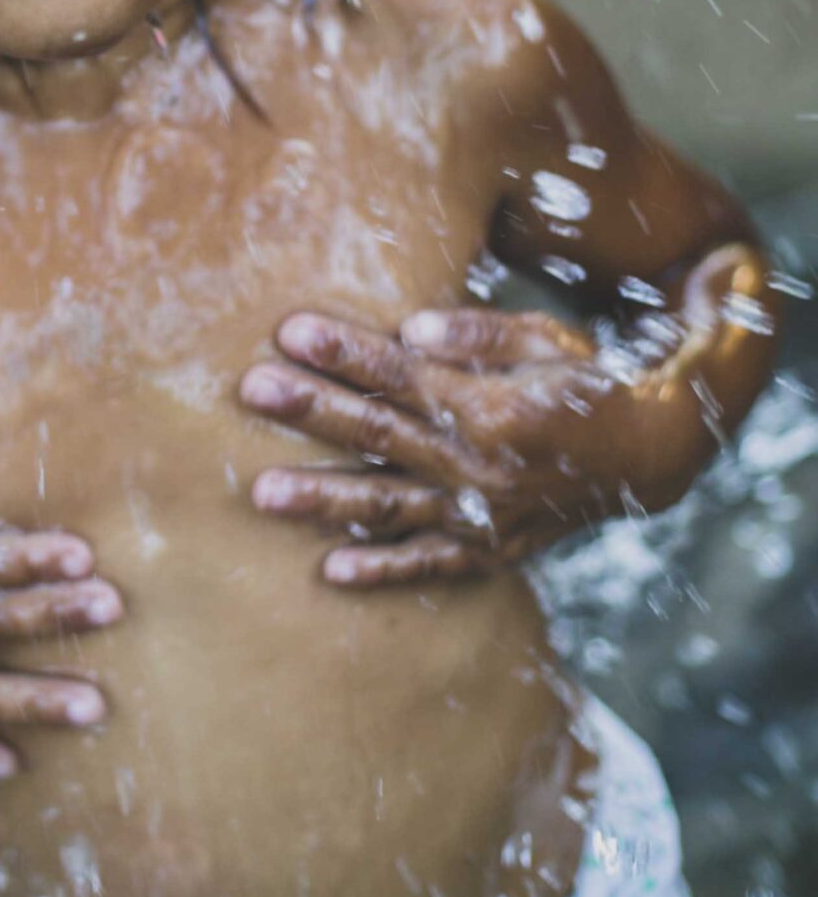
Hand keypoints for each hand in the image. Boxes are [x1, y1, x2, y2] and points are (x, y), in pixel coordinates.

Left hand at [238, 306, 702, 587]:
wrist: (646, 457)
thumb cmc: (582, 380)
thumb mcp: (544, 338)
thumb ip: (476, 334)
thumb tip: (410, 326)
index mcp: (496, 409)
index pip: (405, 377)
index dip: (347, 353)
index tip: (290, 330)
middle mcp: (484, 469)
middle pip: (382, 437)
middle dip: (313, 411)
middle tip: (251, 390)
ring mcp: (483, 517)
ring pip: (390, 507)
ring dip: (324, 500)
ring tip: (261, 493)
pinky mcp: (488, 552)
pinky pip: (428, 566)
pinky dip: (382, 570)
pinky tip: (329, 570)